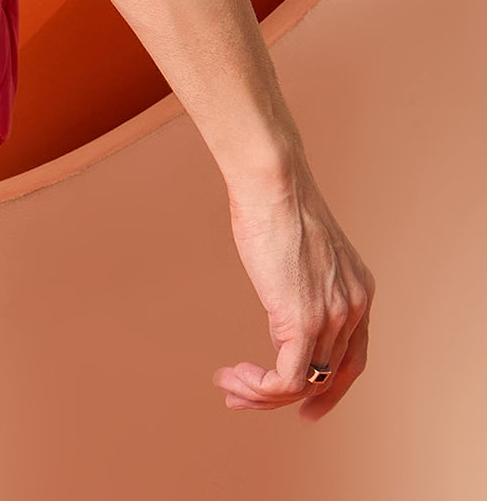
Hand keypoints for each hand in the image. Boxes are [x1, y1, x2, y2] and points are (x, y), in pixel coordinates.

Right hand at [215, 154, 374, 418]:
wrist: (273, 180)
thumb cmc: (275, 197)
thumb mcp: (301, 246)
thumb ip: (302, 278)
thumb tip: (282, 295)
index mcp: (358, 289)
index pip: (353, 358)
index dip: (331, 389)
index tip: (305, 407)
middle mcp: (354, 308)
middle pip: (329, 378)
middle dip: (287, 399)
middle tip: (246, 400)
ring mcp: (332, 318)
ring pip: (306, 384)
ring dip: (262, 394)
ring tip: (229, 388)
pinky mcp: (303, 324)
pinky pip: (286, 380)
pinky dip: (259, 387)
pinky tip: (234, 377)